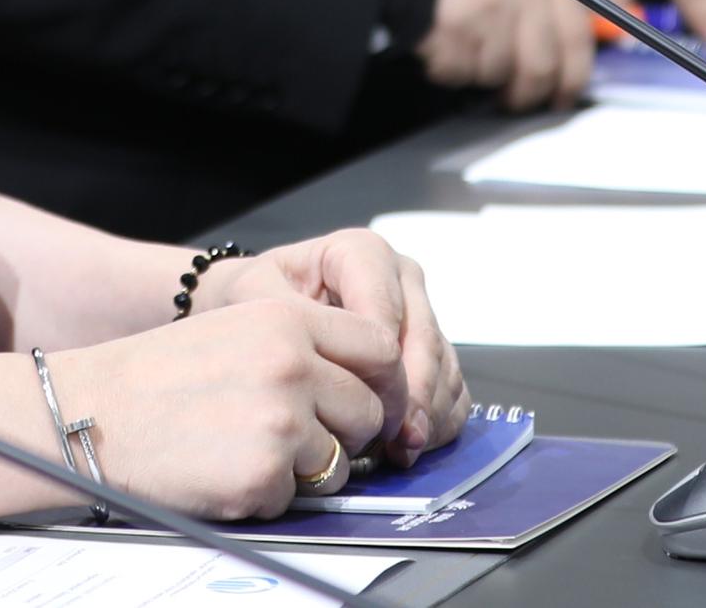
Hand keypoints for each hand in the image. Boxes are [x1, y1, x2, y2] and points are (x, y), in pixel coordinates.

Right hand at [59, 301, 405, 520]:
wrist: (94, 413)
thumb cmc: (159, 375)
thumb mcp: (236, 327)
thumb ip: (303, 345)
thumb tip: (368, 385)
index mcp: (285, 318)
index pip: (379, 348)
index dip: (382, 381)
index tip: (370, 400)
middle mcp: (291, 364)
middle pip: (369, 411)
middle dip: (347, 433)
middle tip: (301, 437)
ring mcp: (280, 421)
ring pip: (340, 462)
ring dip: (307, 468)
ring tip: (250, 449)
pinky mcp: (263, 474)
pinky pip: (296, 498)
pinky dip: (267, 494)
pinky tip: (225, 470)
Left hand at [192, 229, 463, 456]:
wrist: (254, 315)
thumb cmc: (253, 301)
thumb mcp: (256, 296)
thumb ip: (297, 321)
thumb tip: (342, 365)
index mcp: (362, 253)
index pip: (385, 309)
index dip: (382, 361)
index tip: (367, 405)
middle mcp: (399, 279)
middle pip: (423, 338)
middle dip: (413, 393)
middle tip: (397, 439)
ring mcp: (419, 315)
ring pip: (443, 365)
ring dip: (428, 412)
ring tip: (400, 451)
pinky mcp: (429, 352)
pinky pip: (452, 388)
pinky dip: (439, 421)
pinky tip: (410, 448)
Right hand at [417, 0, 598, 110]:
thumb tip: (559, 52)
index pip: (575, 38)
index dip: (571, 77)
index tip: (561, 96)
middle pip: (539, 68)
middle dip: (525, 93)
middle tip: (511, 98)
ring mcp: (489, 9)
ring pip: (496, 73)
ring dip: (477, 71)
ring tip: (460, 44)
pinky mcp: (455, 30)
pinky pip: (459, 72)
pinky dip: (447, 68)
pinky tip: (439, 42)